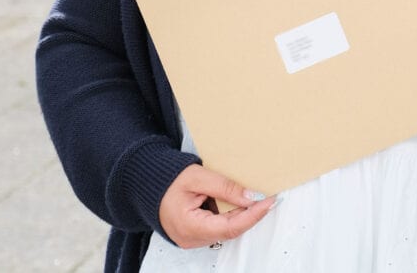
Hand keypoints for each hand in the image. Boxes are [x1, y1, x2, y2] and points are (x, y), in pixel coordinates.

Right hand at [159, 164, 276, 248]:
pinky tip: (238, 202)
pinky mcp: (194, 234)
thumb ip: (226, 188)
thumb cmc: (167, 179)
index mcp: (190, 226)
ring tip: (254, 197)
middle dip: (250, 215)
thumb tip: (253, 197)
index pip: (230, 227)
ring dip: (241, 215)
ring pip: (226, 230)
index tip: (269, 201)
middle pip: (230, 231)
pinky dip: (230, 215)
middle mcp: (191, 239)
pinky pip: (218, 228)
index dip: (253, 215)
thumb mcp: (198, 177)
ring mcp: (192, 239)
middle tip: (268, 197)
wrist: (146, 184)